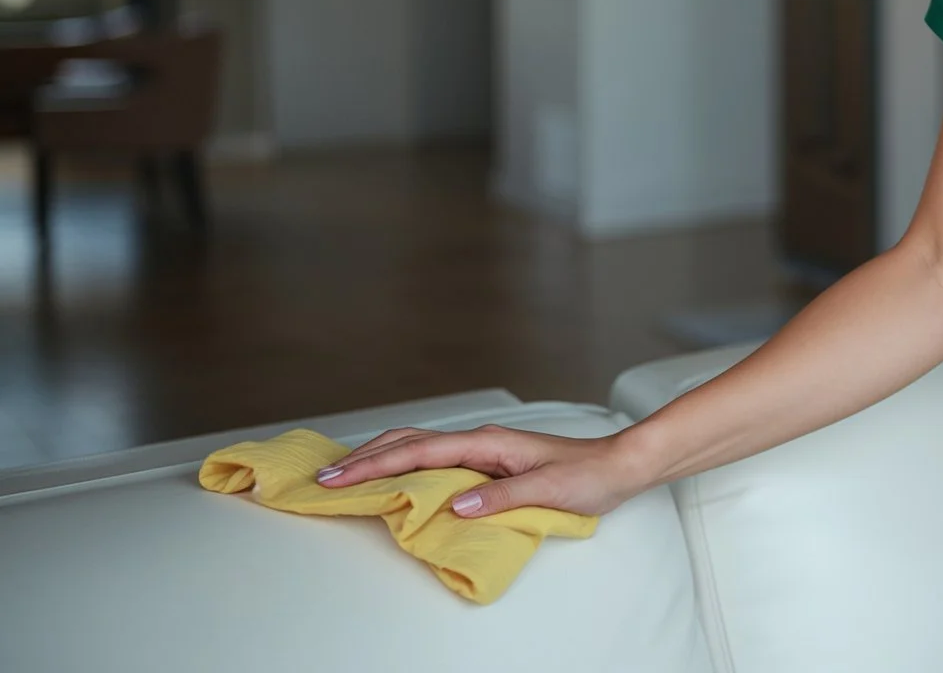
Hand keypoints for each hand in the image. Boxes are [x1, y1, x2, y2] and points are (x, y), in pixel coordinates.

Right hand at [312, 424, 649, 519]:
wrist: (617, 466)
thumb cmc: (587, 476)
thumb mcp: (548, 490)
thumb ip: (503, 497)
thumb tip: (456, 505)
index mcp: (487, 443)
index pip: (419, 452)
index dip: (375, 465)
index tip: (337, 477)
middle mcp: (479, 441)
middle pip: (408, 442)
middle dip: (363, 459)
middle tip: (321, 478)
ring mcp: (481, 450)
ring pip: (417, 447)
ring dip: (378, 458)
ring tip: (341, 474)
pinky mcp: (486, 463)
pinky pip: (433, 460)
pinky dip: (402, 465)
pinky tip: (391, 476)